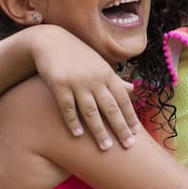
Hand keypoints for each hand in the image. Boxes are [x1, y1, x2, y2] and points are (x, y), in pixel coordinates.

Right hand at [33, 26, 140, 148]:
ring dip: (99, 130)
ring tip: (106, 147)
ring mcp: (77, 82)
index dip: (130, 116)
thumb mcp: (100, 65)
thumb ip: (115, 80)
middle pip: (111, 108)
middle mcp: (95, 79)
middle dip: (120, 128)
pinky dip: (73, 121)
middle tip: (128, 145)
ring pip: (91, 111)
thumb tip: (133, 90)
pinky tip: (78, 135)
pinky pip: (68, 107)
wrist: (51, 41)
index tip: (136, 132)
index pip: (123, 99)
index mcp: (107, 74)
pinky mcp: (59, 84)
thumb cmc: (79, 56)